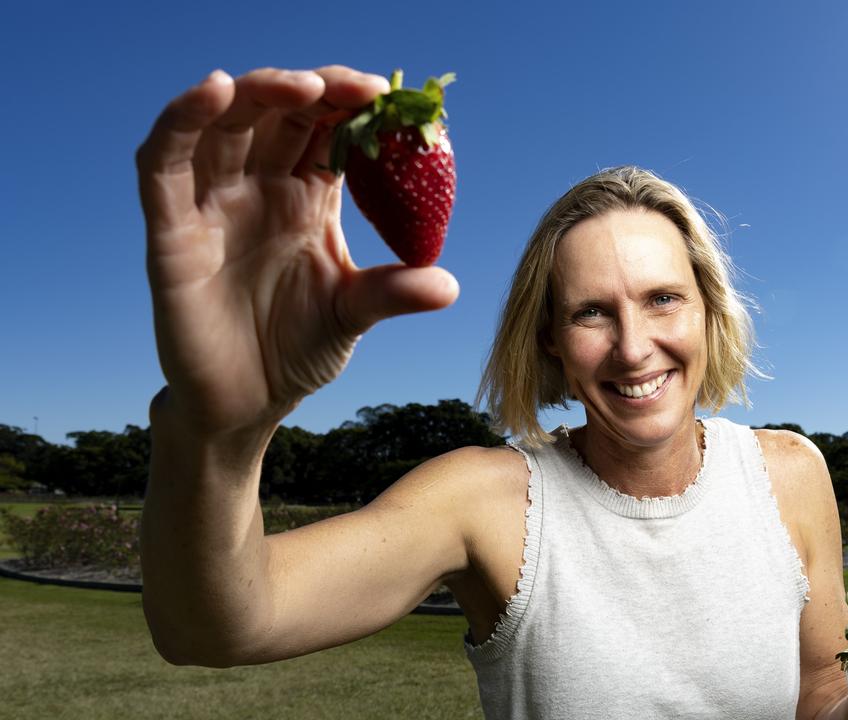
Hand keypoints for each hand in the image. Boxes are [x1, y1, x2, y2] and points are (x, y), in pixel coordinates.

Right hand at [137, 67, 458, 433]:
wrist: (244, 403)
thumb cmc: (295, 349)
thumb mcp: (352, 315)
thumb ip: (392, 293)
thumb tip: (451, 286)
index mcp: (308, 198)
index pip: (327, 130)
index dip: (352, 105)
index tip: (390, 97)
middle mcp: (259, 188)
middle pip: (278, 113)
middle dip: (314, 90)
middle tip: (357, 90)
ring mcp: (211, 204)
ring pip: (223, 122)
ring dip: (255, 91)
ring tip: (300, 86)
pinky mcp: (170, 229)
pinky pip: (163, 163)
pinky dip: (181, 120)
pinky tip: (211, 92)